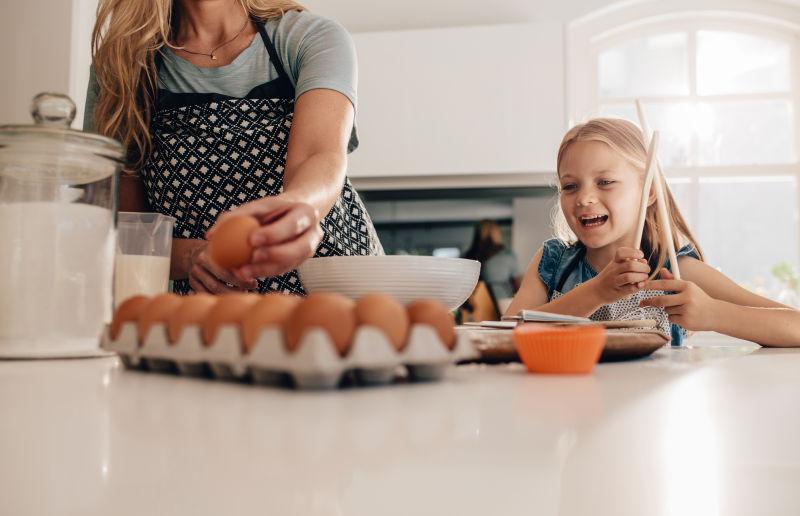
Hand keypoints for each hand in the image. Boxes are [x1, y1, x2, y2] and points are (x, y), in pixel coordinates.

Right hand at [186, 242, 257, 293]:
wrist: (193, 251)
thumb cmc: (219, 248)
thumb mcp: (226, 243)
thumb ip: (239, 250)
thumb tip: (261, 260)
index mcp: (210, 252)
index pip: (226, 269)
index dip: (240, 278)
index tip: (254, 283)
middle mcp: (200, 262)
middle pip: (219, 281)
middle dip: (237, 288)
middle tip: (251, 290)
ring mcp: (194, 273)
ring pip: (212, 289)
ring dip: (229, 294)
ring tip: (243, 294)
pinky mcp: (191, 282)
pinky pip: (205, 294)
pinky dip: (218, 297)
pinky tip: (230, 297)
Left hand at [208, 196, 322, 280]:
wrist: (294, 214)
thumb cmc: (271, 209)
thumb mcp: (257, 206)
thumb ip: (236, 217)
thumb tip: (212, 235)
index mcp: (306, 213)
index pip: (292, 225)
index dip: (273, 234)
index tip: (251, 239)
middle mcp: (314, 234)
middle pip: (298, 248)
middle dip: (274, 256)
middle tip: (251, 259)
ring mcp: (309, 251)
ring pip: (290, 264)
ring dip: (266, 269)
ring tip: (241, 272)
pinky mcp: (299, 262)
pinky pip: (283, 270)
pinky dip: (264, 273)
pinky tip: (245, 274)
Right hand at [590, 247, 650, 303]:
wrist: (596, 291)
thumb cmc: (610, 277)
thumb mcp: (617, 267)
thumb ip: (631, 262)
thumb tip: (644, 261)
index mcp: (614, 262)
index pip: (621, 252)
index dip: (634, 252)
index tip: (641, 255)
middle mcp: (613, 271)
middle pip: (630, 265)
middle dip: (643, 267)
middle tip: (647, 269)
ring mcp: (614, 282)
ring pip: (629, 277)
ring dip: (641, 277)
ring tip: (644, 277)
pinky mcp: (618, 292)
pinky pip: (630, 289)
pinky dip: (639, 286)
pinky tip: (641, 285)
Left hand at [639, 268, 719, 330]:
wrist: (716, 314)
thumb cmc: (699, 299)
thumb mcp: (688, 288)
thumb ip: (673, 281)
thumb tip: (662, 270)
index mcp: (687, 286)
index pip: (665, 284)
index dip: (651, 285)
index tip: (640, 285)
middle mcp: (687, 297)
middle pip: (661, 300)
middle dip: (650, 302)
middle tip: (642, 303)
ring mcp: (687, 310)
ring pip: (666, 310)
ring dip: (668, 310)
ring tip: (681, 309)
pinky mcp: (686, 321)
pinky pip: (671, 318)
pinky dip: (674, 318)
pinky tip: (685, 316)